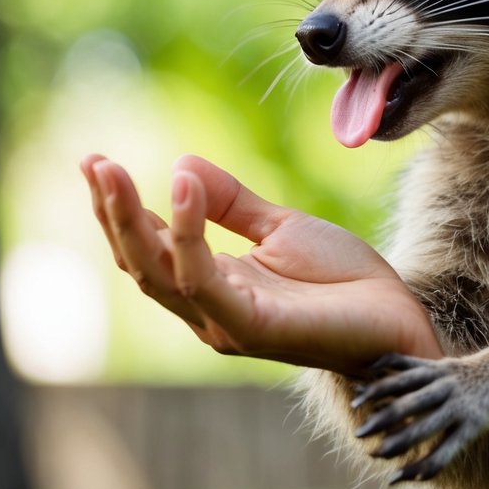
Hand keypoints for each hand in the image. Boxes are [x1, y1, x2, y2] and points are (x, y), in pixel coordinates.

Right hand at [81, 153, 442, 376]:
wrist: (395, 315)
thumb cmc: (343, 280)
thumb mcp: (282, 226)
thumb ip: (233, 202)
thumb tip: (181, 164)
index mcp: (213, 283)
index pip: (149, 246)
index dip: (119, 207)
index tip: (96, 163)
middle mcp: (208, 307)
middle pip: (140, 261)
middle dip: (111, 212)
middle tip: (92, 163)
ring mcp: (224, 320)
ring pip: (157, 271)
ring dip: (130, 219)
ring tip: (113, 171)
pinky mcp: (249, 325)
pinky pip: (201, 278)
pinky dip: (186, 233)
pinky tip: (183, 188)